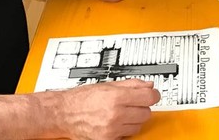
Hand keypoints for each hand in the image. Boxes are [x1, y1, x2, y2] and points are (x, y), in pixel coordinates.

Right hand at [41, 79, 159, 139]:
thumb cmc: (82, 98)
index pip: (148, 98)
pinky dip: (124, 129)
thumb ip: (131, 84)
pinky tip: (116, 122)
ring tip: (123, 112)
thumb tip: (148, 85)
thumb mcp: (108, 84)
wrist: (64, 113)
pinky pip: (126, 135)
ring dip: (134, 119)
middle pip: (146, 113)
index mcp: (116, 97)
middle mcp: (115, 115)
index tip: (153, 95)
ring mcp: (112, 129)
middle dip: (142, 107)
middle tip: (135, 103)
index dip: (153, 95)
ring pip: (138, 126)